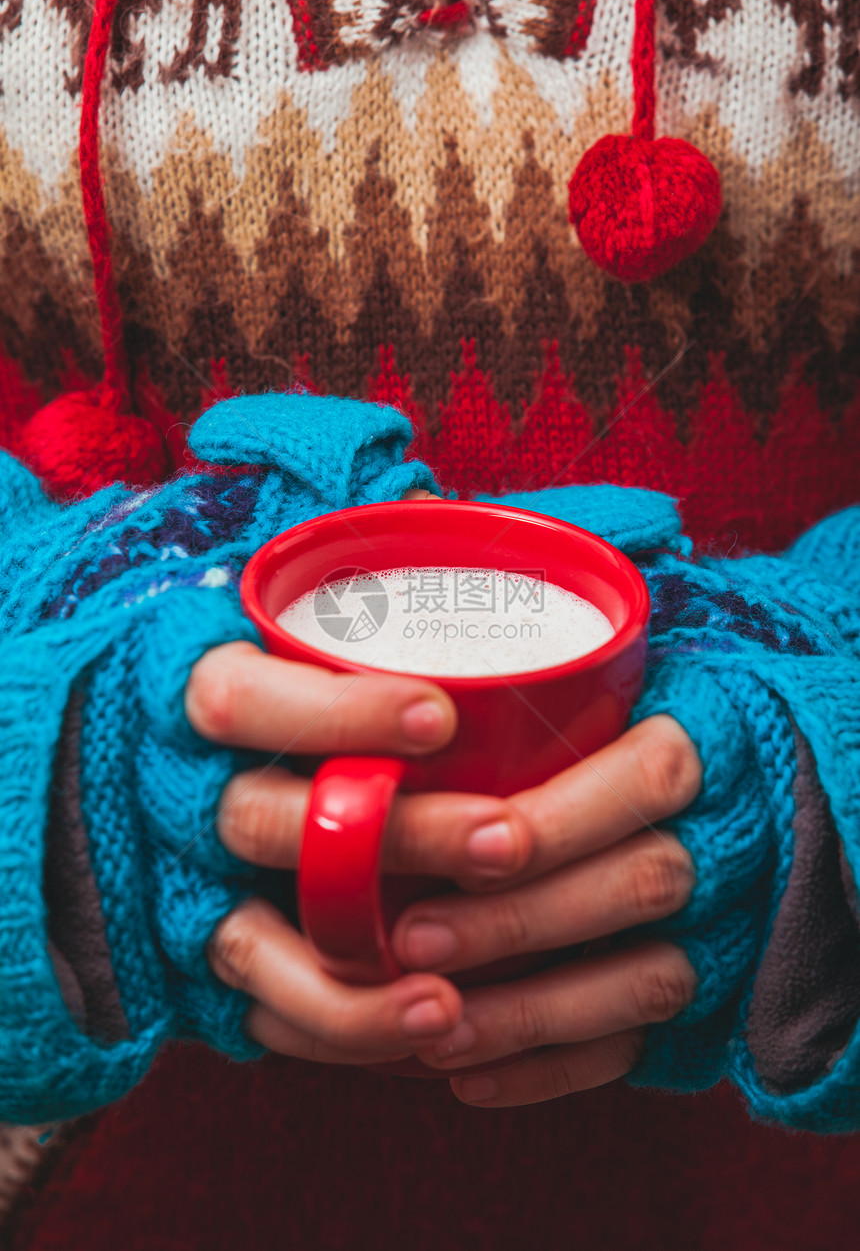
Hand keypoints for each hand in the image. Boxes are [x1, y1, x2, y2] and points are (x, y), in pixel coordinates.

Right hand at [185, 639, 550, 1064]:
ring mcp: (186, 885)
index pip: (241, 699)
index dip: (337, 712)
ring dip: (354, 981)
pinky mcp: (203, 955)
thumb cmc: (251, 682)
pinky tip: (429, 1034)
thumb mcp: (272, 625)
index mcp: (193, 698)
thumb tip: (449, 533)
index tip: (442, 713)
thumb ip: (348, 600)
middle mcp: (183, 797)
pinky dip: (339, 1030)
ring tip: (453, 1002)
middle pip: (266, 824)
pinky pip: (258, 1012)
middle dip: (390, 837)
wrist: (145, 768)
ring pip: (252, 942)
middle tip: (502, 840)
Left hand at [386, 715, 701, 1105]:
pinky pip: (635, 1047)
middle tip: (412, 939)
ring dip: (528, 1011)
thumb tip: (383, 731)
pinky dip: (549, 1069)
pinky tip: (468, 1075)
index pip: (649, 777)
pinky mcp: (701, 1002)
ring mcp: (721, 929)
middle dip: (519, 920)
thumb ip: (518, 714)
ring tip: (430, 1024)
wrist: (716, 803)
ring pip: (643, 980)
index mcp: (703, 749)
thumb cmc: (612, 737)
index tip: (475, 847)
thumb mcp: (593, 699)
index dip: (563, 819)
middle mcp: (723, 842)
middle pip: (640, 883)